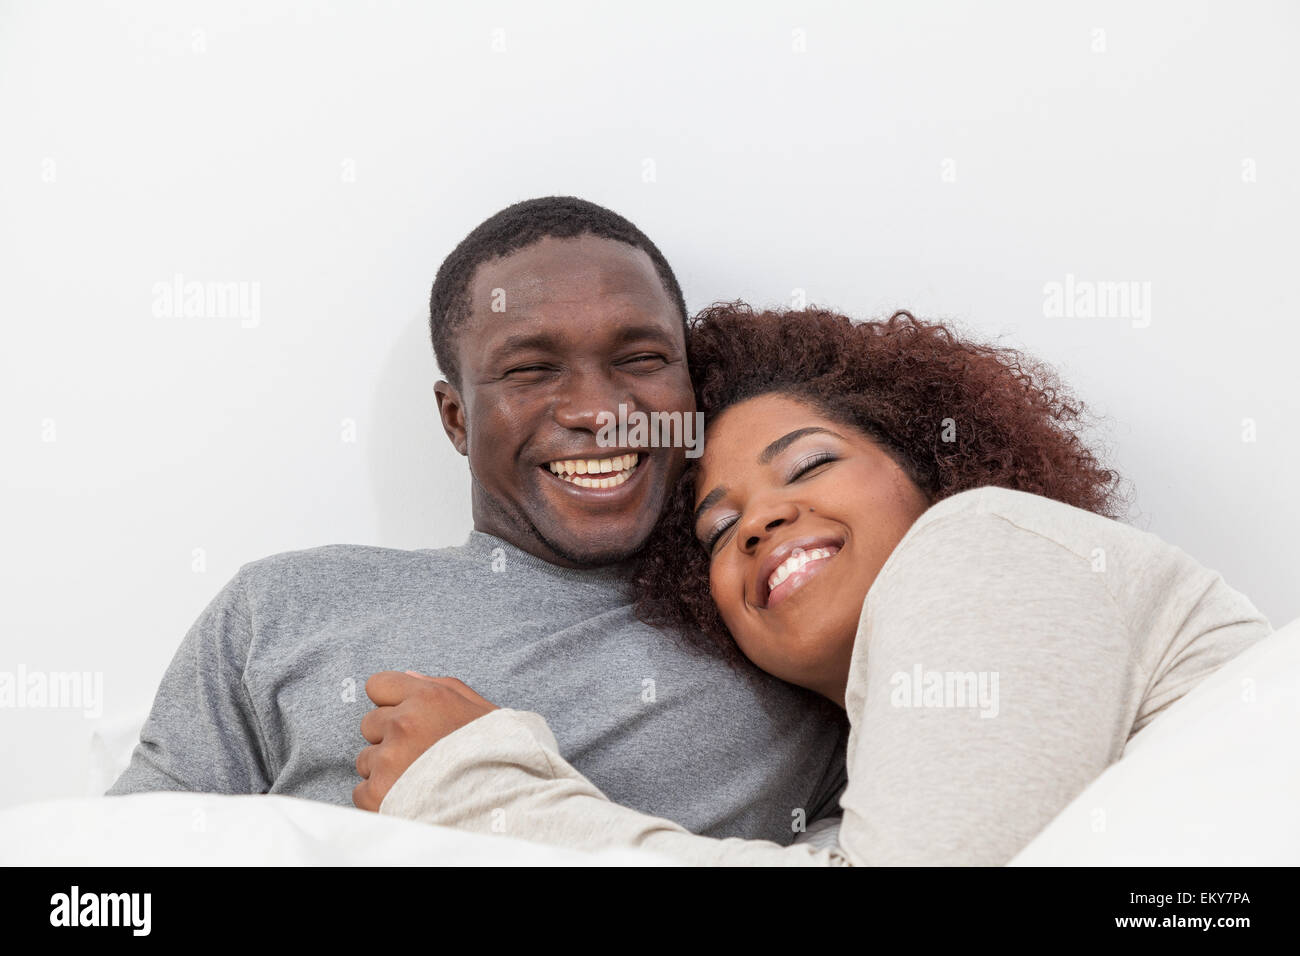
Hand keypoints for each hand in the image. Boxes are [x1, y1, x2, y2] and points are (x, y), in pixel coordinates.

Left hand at [352, 670, 498, 811]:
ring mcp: (389, 760)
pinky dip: (380, 799)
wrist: (502, 806)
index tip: (406, 718)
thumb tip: (408, 676)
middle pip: (369, 723)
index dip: (391, 702)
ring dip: (384, 770)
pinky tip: (409, 800)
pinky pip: (361, 792)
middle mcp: (404, 724)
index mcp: (427, 698)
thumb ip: (442, 687)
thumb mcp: (480, 711)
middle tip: (418, 756)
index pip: (378, 685)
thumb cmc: (496, 756)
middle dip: (388, 738)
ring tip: (418, 781)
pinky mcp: (378, 794)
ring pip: (365, 759)